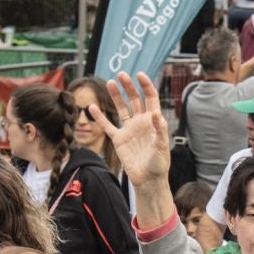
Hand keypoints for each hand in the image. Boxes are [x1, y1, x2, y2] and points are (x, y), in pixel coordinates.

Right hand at [100, 73, 173, 189]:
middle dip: (129, 87)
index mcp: (153, 121)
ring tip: (110, 82)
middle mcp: (140, 122)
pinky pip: (108, 126)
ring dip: (116, 96)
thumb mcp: (162, 146)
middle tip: (122, 74)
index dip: (146, 86)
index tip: (140, 75)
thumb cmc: (159, 164)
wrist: (148, 180)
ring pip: (121, 108)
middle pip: (134, 99)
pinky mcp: (118, 139)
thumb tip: (155, 113)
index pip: (150, 98)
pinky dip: (100, 117)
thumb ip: (159, 130)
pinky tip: (92, 107)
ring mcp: (129, 129)